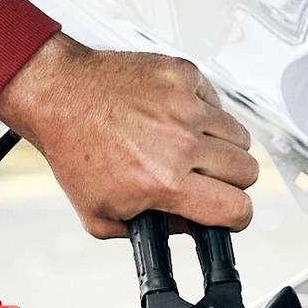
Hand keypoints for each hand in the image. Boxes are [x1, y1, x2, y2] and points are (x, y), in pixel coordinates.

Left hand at [0, 34, 258, 238]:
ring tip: (190, 148)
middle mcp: (180, 141)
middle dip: (230, 182)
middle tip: (206, 179)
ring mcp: (185, 104)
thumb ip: (152, 232)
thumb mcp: (102, 216)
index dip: (235, 217)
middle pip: (248, 171)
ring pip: (240, 135)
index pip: (237, 208)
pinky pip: (219, 100)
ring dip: (222, 147)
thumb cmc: (75, 151)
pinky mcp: (184, 75)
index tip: (228, 213)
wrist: (58, 97)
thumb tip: (189, 228)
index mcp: (164, 181)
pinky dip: (204, 111)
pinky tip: (176, 118)